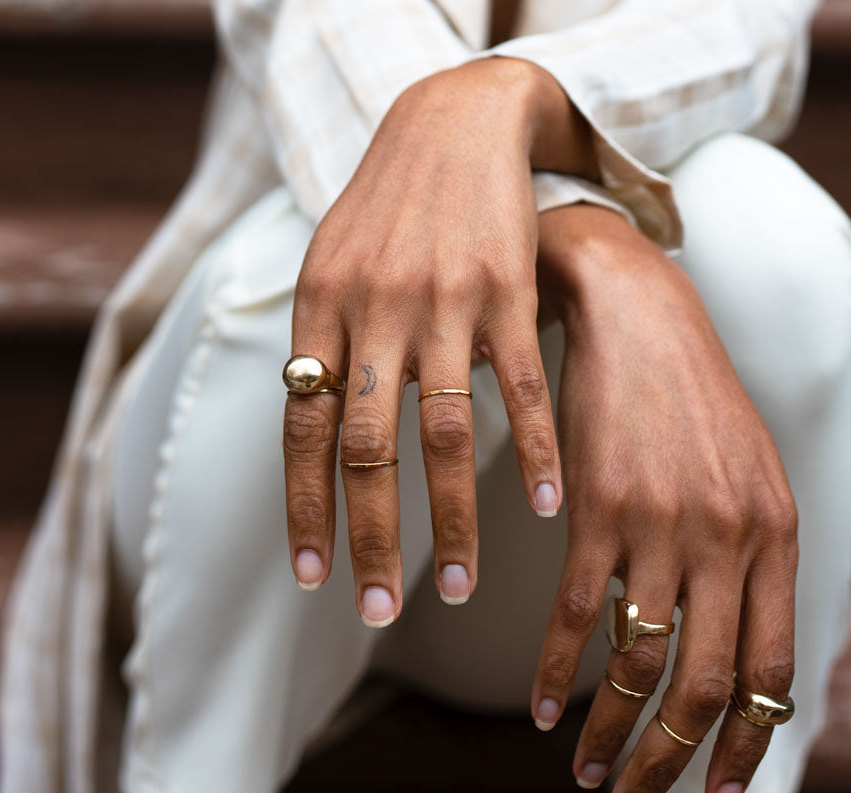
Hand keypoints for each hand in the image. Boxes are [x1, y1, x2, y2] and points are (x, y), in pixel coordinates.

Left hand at [283, 59, 596, 624]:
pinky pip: (520, 390)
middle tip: (377, 611)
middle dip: (371, 540)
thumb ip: (323, 347)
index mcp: (322, 313)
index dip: (305, 509)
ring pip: (446, 435)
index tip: (311, 579)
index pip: (304, 433)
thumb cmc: (385, 209)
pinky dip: (534, 454)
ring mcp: (444, 305)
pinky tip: (546, 508)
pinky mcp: (506, 295)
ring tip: (456, 589)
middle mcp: (376, 314)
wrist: (451, 123)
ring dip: (452, 521)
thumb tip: (319, 435)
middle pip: (369, 451)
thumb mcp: (329, 268)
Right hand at [532, 205, 797, 792]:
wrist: (637, 312)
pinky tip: (539, 704)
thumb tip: (733, 637)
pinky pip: (578, 614)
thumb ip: (751, 553)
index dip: (743, 743)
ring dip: (610, 729)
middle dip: (670, 759)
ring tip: (585, 769)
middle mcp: (729, 536)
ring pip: (638, 659)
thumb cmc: (690, 397)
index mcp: (775, 533)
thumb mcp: (749, 472)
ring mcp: (664, 522)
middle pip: (705, 681)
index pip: (769, 668)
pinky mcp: (599, 506)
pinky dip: (554, 671)